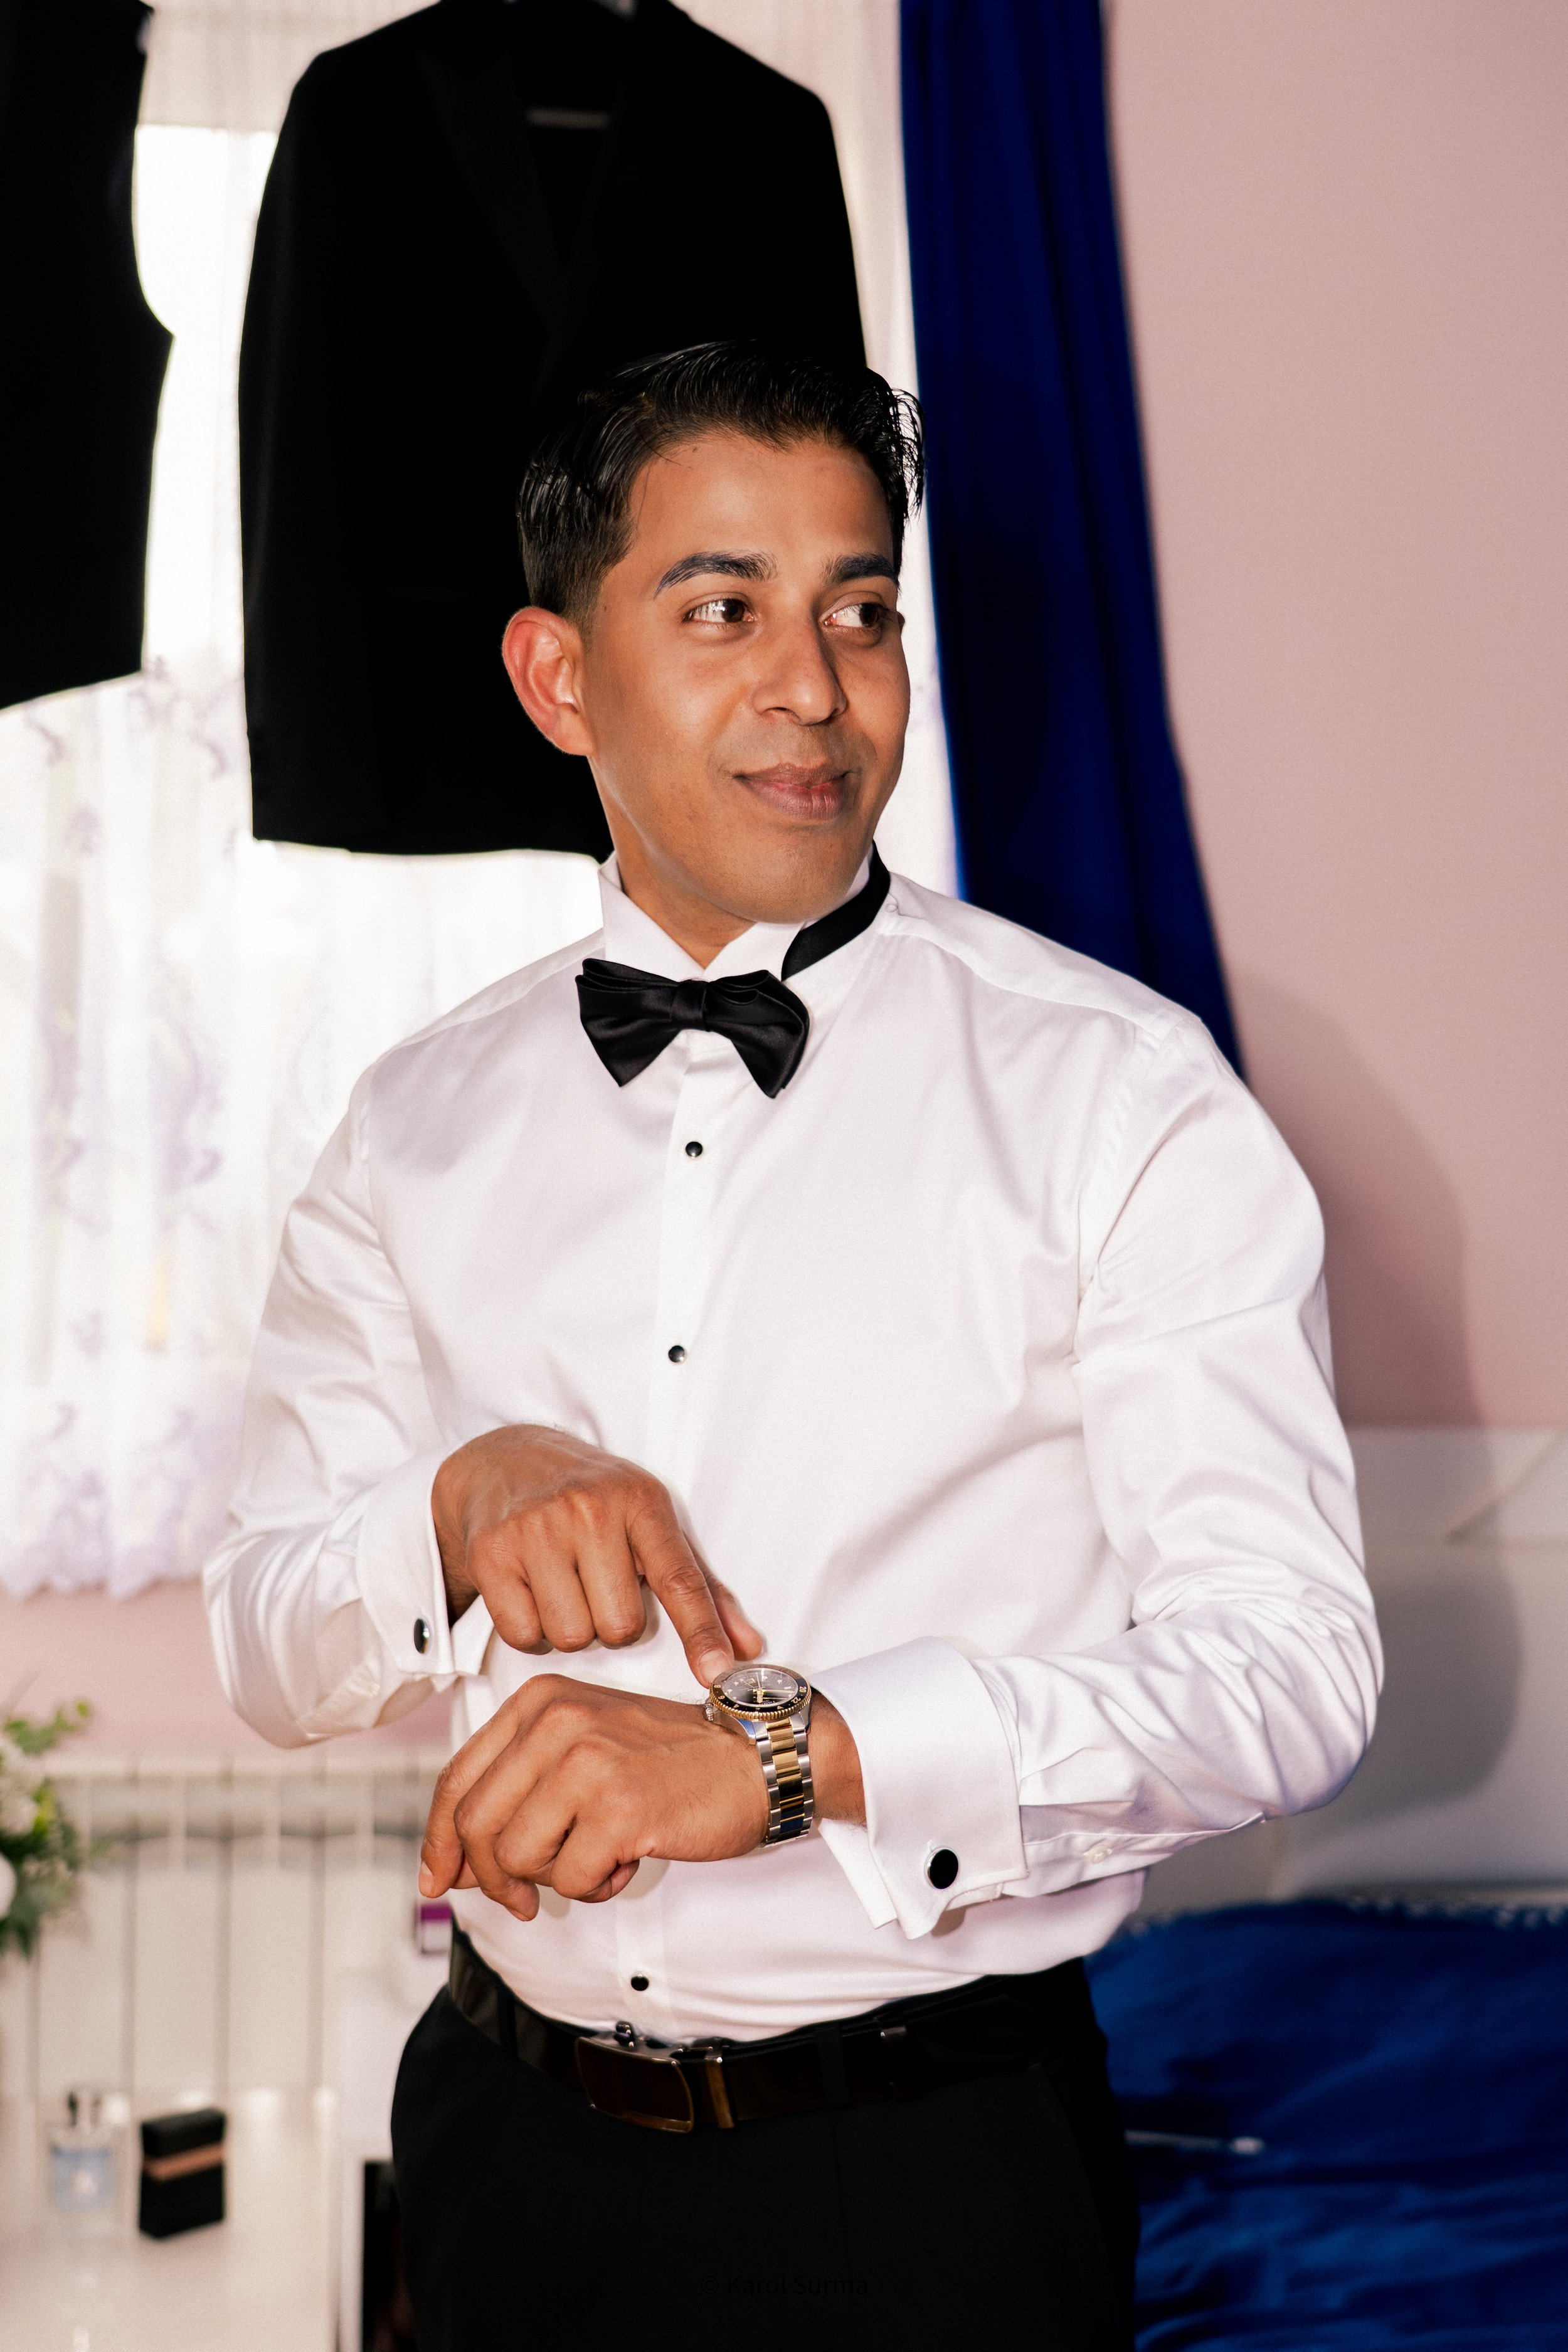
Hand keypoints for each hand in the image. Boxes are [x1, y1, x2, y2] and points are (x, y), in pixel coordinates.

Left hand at [417, 1678, 865, 1918]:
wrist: (759, 1756)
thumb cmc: (672, 1761)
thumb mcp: (583, 1750)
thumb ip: (518, 1793)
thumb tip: (454, 1866)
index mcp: (540, 1701)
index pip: (456, 1780)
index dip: (439, 1841)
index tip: (440, 1880)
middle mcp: (556, 1721)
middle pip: (476, 1825)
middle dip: (493, 1878)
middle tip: (523, 1901)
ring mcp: (587, 1761)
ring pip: (517, 1858)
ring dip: (555, 1881)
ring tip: (599, 1861)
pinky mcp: (619, 1807)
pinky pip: (571, 1879)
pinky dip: (596, 1888)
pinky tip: (628, 1863)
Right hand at [432, 1424, 760, 1685]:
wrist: (504, 1460)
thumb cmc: (592, 1500)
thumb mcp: (651, 1523)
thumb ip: (702, 1587)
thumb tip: (748, 1647)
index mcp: (640, 1501)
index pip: (679, 1578)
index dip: (701, 1631)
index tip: (716, 1673)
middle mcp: (589, 1508)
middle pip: (620, 1627)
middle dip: (611, 1622)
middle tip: (596, 1586)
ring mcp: (536, 1528)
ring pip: (571, 1636)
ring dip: (569, 1627)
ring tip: (562, 1585)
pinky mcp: (491, 1552)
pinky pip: (523, 1634)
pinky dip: (529, 1628)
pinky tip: (529, 1589)